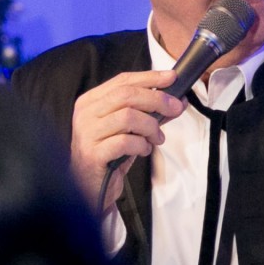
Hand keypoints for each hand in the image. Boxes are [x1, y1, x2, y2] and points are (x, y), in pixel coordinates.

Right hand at [69, 70, 186, 210]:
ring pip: (127, 117)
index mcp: (91, 102)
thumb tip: (177, 101)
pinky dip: (142, 145)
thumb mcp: (130, 129)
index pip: (122, 81)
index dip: (149, 77)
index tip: (172, 77)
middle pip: (126, 95)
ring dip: (151, 126)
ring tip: (157, 138)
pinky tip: (144, 150)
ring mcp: (87, 134)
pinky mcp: (93, 154)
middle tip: (175, 108)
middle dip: (157, 99)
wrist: (91, 187)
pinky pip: (125, 142)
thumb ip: (150, 113)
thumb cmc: (111, 155)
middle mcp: (85, 114)